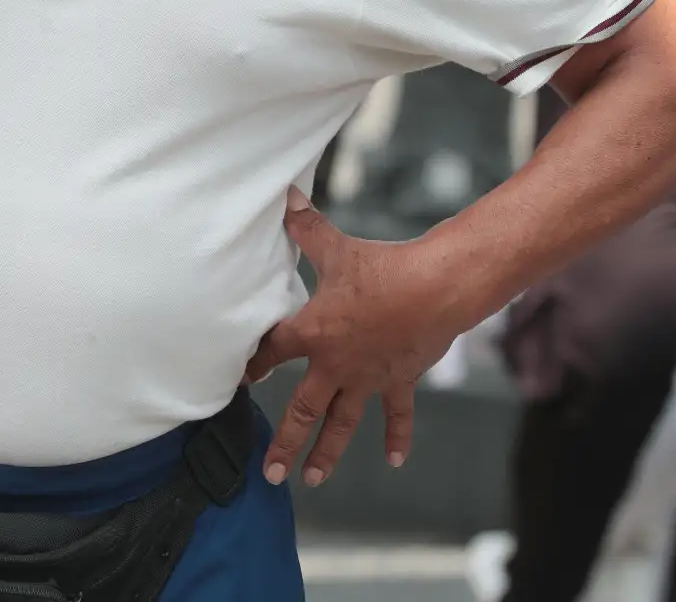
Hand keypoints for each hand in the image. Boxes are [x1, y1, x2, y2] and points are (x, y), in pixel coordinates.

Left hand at [244, 188, 465, 487]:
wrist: (435, 288)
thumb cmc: (382, 267)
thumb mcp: (336, 247)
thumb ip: (306, 227)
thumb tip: (284, 196)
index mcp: (314, 332)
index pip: (273, 352)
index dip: (254, 365)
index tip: (240, 382)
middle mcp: (336, 364)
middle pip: (303, 410)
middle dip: (285, 443)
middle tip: (270, 472)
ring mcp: (368, 378)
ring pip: (343, 423)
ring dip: (328, 452)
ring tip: (312, 478)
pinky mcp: (399, 380)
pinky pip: (396, 414)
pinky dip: (397, 436)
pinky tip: (395, 460)